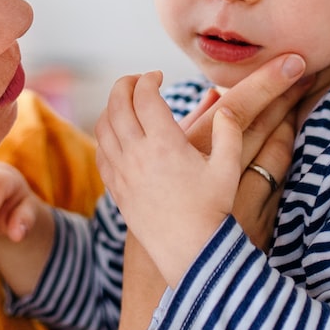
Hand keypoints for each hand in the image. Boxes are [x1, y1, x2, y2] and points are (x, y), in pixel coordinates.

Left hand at [100, 53, 306, 283]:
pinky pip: (100, 152)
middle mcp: (137, 154)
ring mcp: (122, 173)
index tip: (159, 77)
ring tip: (126, 103)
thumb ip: (228, 132)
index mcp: (165, 143)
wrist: (191, 253)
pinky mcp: (116, 190)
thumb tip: (224, 108)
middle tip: (138, 81)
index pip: (144, 95)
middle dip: (125, 85)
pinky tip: (119, 134)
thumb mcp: (229, 168)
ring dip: (111, 107)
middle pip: (116, 104)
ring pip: (103, 127)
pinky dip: (105, 134)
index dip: (148, 79)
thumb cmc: (213, 211)